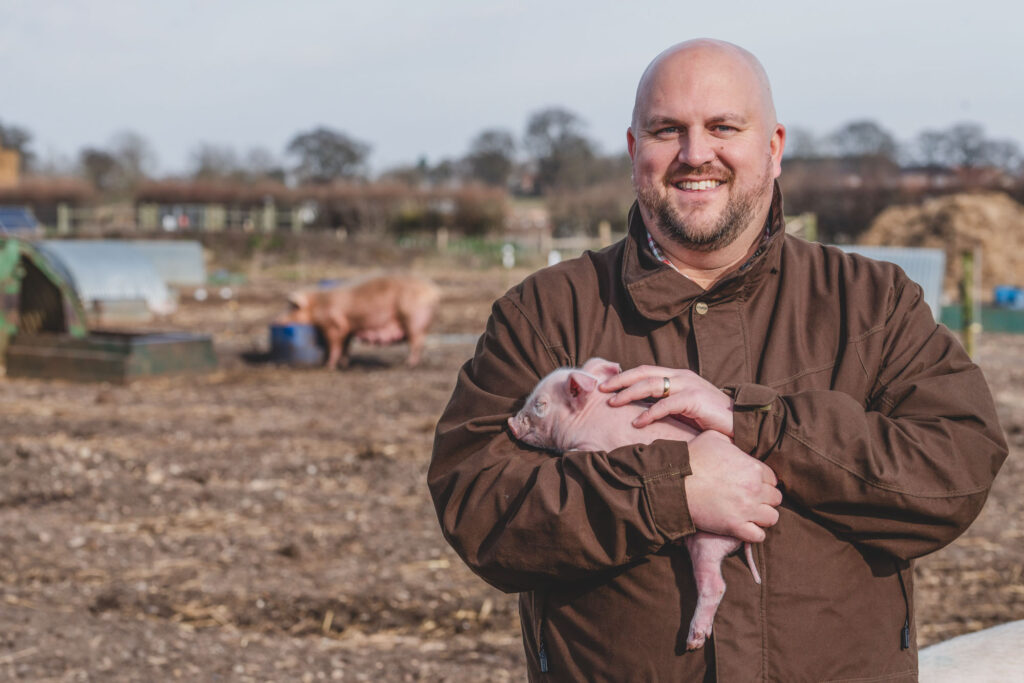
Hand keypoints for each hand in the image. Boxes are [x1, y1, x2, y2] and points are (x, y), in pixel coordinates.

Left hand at [599, 365, 734, 436]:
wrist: (743, 423)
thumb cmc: (712, 419)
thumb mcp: (686, 408)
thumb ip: (667, 405)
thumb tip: (642, 413)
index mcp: (678, 376)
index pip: (645, 370)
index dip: (624, 376)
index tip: (606, 384)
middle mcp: (681, 376)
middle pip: (644, 373)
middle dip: (620, 380)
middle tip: (601, 388)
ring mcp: (688, 386)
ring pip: (651, 385)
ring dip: (629, 394)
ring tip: (612, 403)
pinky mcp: (695, 399)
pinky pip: (666, 405)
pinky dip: (649, 413)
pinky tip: (636, 423)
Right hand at [684, 431, 781, 541]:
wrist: (673, 483)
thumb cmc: (691, 459)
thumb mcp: (713, 438)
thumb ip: (732, 442)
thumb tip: (737, 446)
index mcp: (752, 467)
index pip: (772, 478)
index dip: (762, 481)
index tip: (751, 484)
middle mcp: (754, 489)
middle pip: (775, 498)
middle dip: (765, 499)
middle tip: (750, 499)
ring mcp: (746, 509)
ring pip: (772, 518)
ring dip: (762, 516)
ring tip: (750, 515)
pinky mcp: (735, 526)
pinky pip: (758, 536)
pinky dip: (753, 533)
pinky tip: (744, 527)